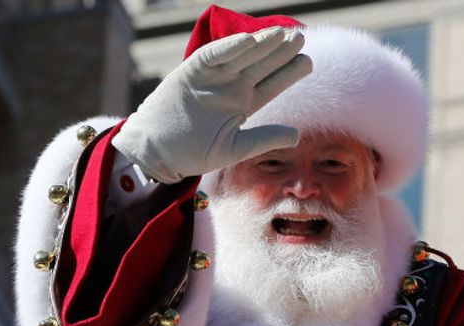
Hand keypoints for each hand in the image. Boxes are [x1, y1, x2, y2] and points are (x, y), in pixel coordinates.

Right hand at [112, 27, 312, 182]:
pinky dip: (230, 47)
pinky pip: (214, 55)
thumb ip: (264, 139)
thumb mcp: (234, 148)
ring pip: (241, 56)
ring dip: (260, 44)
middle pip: (260, 65)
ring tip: (283, 34)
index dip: (288, 73)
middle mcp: (230, 86)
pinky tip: (250, 40)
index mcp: (242, 104)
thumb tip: (297, 135)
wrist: (155, 153)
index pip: (271, 84)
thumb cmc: (192, 153)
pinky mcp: (192, 71)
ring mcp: (212, 77)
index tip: (308, 62)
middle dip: (280, 52)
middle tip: (301, 38)